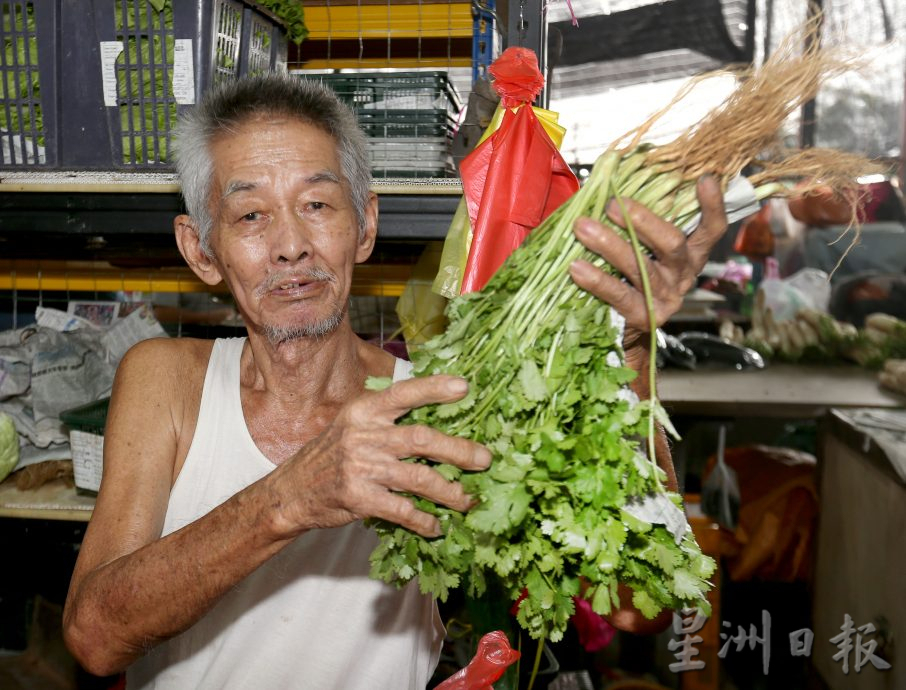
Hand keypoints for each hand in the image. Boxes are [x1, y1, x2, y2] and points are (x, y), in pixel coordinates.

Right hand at [271, 375, 490, 538]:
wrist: (292, 491)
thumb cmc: (331, 453)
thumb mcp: (352, 423)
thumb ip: (387, 416)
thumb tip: (437, 411)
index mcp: (364, 411)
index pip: (403, 394)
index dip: (434, 389)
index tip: (464, 388)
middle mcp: (363, 435)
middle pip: (421, 439)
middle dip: (458, 450)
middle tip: (485, 459)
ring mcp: (361, 468)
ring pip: (418, 478)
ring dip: (449, 492)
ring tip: (468, 499)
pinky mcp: (359, 499)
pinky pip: (401, 510)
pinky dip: (423, 520)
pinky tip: (437, 526)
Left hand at [567, 175, 727, 350]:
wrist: (627, 332)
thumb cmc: (631, 276)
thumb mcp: (643, 249)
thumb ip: (637, 222)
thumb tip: (605, 181)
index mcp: (691, 255)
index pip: (712, 229)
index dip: (713, 206)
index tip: (705, 178)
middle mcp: (684, 275)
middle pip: (672, 244)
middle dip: (642, 221)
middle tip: (610, 204)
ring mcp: (666, 298)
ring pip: (641, 267)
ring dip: (609, 244)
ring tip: (581, 227)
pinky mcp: (645, 318)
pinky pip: (618, 295)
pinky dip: (596, 280)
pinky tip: (575, 267)